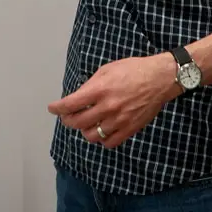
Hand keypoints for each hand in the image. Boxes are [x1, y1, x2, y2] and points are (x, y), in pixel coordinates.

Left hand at [48, 54, 180, 148]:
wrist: (159, 79)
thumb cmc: (134, 70)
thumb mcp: (108, 69)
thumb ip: (92, 84)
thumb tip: (79, 96)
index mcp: (100, 89)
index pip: (71, 104)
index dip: (57, 108)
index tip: (52, 108)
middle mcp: (107, 107)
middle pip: (78, 122)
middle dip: (68, 120)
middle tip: (67, 116)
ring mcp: (118, 120)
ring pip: (91, 135)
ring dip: (84, 130)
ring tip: (85, 123)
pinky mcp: (129, 129)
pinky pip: (109, 142)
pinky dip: (102, 139)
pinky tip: (101, 130)